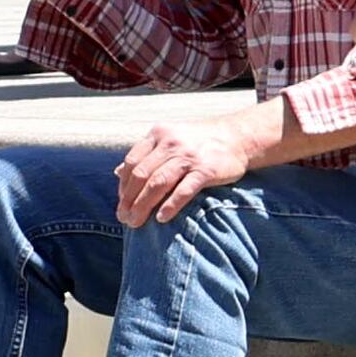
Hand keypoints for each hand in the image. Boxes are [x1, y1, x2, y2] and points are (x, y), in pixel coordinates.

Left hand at [111, 101, 267, 226]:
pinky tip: (161, 218)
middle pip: (142, 175)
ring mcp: (188, 156)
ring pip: (158, 183)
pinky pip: (183, 190)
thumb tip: (117, 173)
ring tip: (135, 222)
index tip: (122, 202)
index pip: (132, 162)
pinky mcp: (205, 170)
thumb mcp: (170, 138)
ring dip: (143, 206)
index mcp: (159, 134)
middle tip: (124, 218)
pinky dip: (170, 205)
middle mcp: (171, 143)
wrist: (237, 136)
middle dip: (129, 199)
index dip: (124, 185)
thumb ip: (146, 154)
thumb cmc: (199, 141)